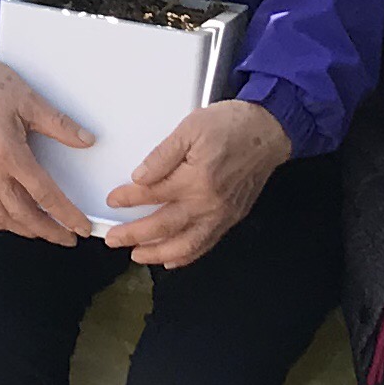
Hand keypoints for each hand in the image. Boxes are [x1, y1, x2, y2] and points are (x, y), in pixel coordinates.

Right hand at [0, 46, 97, 246]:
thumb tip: (86, 140)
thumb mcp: (29, 100)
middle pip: (23, 215)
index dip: (66, 215)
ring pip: (0, 217)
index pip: (44, 195)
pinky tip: (6, 222)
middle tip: (67, 239)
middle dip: (48, 232)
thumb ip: (59, 125)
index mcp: (8, 155)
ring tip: (42, 232)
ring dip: (24, 230)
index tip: (81, 228)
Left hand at [105, 98, 290, 269]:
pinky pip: (206, 244)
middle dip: (135, 235)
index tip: (113, 200)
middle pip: (163, 226)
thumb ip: (163, 155)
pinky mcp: (231, 218)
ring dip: (158, 254)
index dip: (128, 199)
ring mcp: (221, 214)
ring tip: (137, 255)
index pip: (152, 194)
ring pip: (185, 245)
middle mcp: (208, 203)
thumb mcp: (191, 127)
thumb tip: (140, 176)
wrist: (269, 132)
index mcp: (196, 179)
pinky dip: (186, 255)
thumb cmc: (234, 125)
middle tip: (114, 239)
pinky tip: (172, 258)